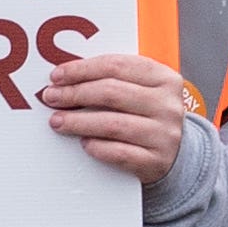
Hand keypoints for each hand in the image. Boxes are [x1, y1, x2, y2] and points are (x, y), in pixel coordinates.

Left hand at [41, 48, 202, 184]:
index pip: (117, 66)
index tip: (57, 76)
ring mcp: (165, 134)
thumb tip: (66, 78)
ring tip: (58, 121)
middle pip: (111, 93)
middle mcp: (168, 105)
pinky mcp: (156, 161)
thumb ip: (113, 78)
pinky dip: (96, 147)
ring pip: (112, 124)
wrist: (175, 153)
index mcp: (165, 79)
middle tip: (52, 97)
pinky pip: (119, 153)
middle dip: (75, 94)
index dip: (81, 69)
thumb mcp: (141, 90)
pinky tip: (84, 143)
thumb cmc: (148, 116)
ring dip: (78, 122)